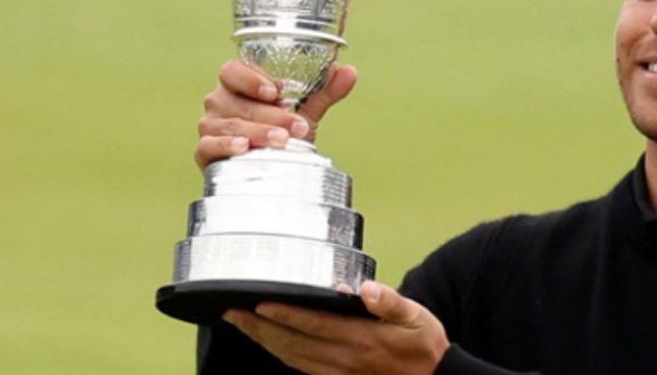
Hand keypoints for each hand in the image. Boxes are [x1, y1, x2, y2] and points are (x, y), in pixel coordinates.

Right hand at [195, 60, 357, 168]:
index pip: (233, 71)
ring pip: (230, 124)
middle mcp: (218, 101)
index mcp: (236, 83)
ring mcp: (210, 126)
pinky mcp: (205, 152)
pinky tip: (243, 147)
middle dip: (270, 114)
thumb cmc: (280, 131)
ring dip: (258, 131)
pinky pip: (209, 145)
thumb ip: (325, 91)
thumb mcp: (304, 110)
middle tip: (296, 126)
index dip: (251, 78)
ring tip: (282, 140)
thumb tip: (349, 71)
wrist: (268, 168)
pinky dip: (225, 145)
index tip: (276, 91)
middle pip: (237, 101)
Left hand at [223, 281, 449, 374]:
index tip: (258, 303)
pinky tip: (272, 345)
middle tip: (232, 312)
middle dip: (259, 328)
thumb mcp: (416, 317)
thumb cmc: (424, 345)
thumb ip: (390, 302)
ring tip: (243, 326)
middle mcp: (344, 359)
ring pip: (292, 358)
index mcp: (360, 339)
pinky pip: (302, 368)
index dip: (283, 314)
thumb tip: (365, 288)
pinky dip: (281, 355)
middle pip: (292, 343)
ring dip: (265, 342)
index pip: (312, 325)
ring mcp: (339, 372)